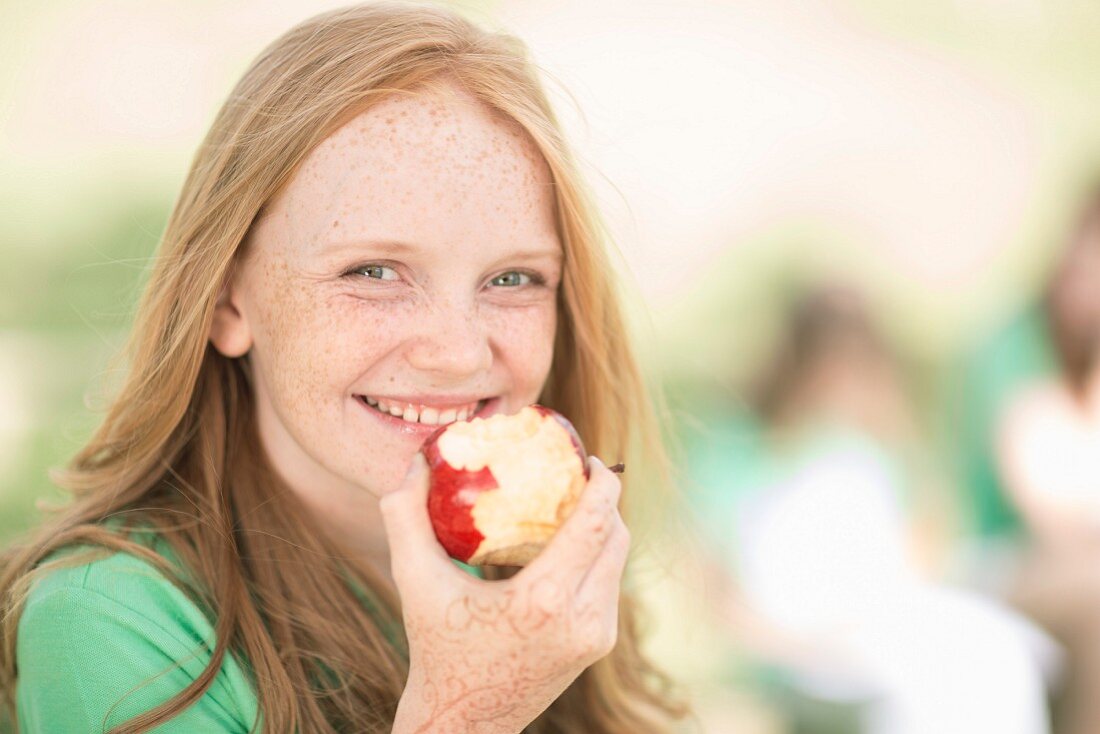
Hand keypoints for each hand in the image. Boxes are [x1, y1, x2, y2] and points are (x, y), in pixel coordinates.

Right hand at [382, 454, 629, 733]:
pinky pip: (609, 583)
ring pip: (617, 559)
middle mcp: (581, 619)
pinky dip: (596, 556)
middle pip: (616, 535)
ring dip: (603, 526)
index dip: (601, 483)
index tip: (586, 457)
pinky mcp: (599, 644)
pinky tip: (568, 544)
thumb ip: (405, 517)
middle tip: (577, 474)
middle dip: (604, 499)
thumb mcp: (415, 581)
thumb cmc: (437, 650)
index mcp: (543, 601)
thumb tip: (411, 463)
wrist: (464, 722)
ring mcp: (597, 635)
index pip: (595, 523)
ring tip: (572, 504)